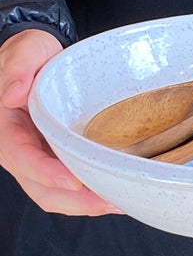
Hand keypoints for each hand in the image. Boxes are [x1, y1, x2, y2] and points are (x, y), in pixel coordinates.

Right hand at [0, 29, 121, 215]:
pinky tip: (114, 193)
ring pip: (55, 193)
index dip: (45, 172)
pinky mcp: (56, 157)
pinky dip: (88, 194)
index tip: (72, 179)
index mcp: (7, 128)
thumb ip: (17, 69)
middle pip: (40, 188)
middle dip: (73, 200)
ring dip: (85, 204)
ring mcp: (39, 156)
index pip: (21, 157)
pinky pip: (68, 184)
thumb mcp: (25, 51)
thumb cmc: (32, 54)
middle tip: (107, 201)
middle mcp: (21, 149)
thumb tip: (14, 94)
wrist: (41, 60)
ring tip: (119, 202)